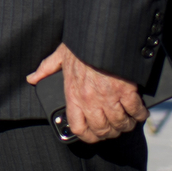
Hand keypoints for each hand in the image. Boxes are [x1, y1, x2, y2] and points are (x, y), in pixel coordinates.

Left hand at [27, 43, 146, 143]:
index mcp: (73, 94)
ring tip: (128, 120)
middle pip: (102, 130)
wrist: (100, 35)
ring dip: (126, 124)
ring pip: (119, 123)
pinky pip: (135, 111)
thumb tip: (32, 78)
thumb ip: (46, 69)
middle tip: (115, 126)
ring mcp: (108, 97)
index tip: (95, 134)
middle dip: (110, 131)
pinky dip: (139, 114)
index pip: (78, 127)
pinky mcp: (125, 91)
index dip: (88, 135)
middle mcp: (89, 100)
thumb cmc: (80, 45)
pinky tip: (139, 111)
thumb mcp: (60, 55)